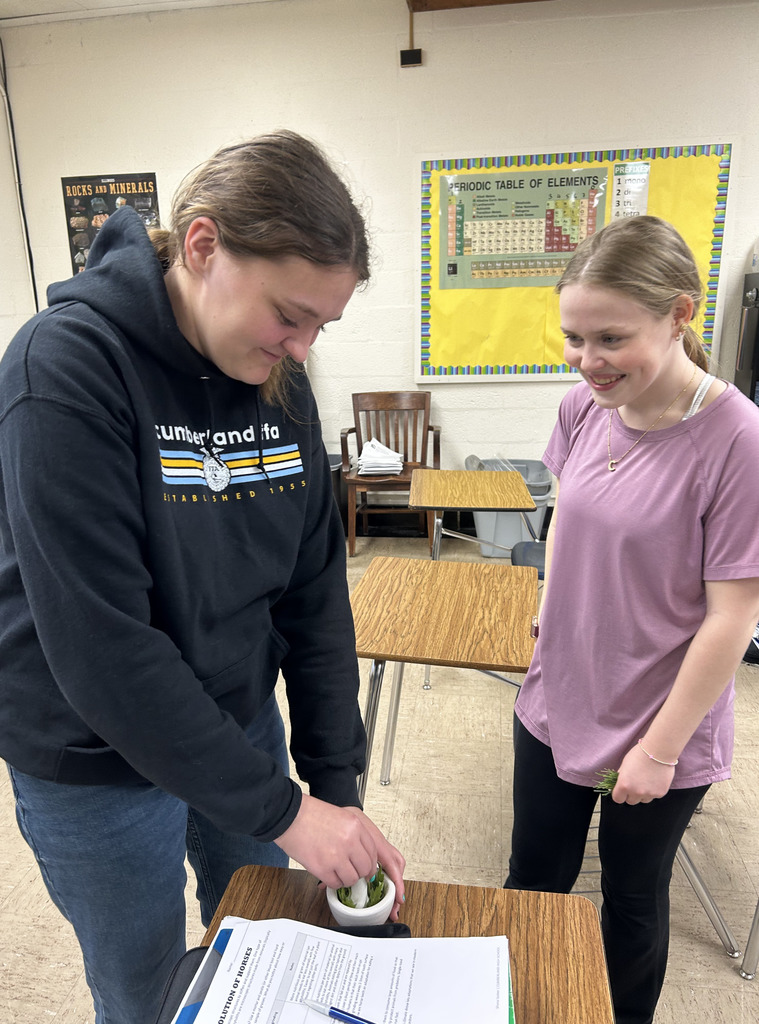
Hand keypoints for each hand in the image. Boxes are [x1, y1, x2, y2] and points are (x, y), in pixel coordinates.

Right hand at [274, 794, 405, 918]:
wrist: (288, 817)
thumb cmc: (309, 815)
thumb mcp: (340, 817)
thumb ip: (354, 834)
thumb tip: (362, 855)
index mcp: (355, 825)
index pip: (373, 851)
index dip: (371, 862)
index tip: (367, 867)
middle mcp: (349, 841)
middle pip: (366, 868)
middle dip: (360, 872)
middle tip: (352, 871)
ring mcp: (336, 856)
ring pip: (352, 879)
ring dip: (345, 878)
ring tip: (337, 871)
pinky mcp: (323, 868)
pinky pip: (336, 883)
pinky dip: (333, 882)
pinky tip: (327, 873)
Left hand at [611, 744, 674, 803]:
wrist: (659, 751)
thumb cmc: (640, 754)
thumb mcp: (625, 764)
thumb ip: (622, 776)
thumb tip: (619, 783)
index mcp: (624, 785)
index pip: (618, 799)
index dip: (619, 795)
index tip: (622, 791)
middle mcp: (636, 792)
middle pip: (631, 801)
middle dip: (631, 794)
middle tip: (635, 784)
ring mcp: (649, 794)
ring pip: (643, 800)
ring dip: (643, 794)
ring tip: (646, 780)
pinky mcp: (660, 793)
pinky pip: (654, 796)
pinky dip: (653, 790)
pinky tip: (655, 779)